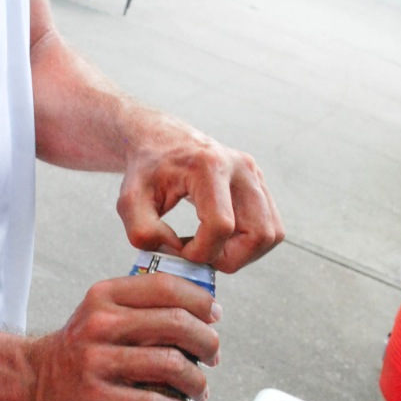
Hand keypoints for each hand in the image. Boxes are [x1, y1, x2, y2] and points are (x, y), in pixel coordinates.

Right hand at [25, 271, 220, 400]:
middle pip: (176, 324)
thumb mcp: (101, 311)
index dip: (200, 301)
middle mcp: (100, 324)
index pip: (166, 287)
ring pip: (171, 365)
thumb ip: (142, 305)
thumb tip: (202, 312)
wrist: (35, 379)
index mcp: (105, 296)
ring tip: (200, 390)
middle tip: (213, 356)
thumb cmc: (81, 347)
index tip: (214, 316)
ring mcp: (98, 362)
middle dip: (207, 342)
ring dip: (197, 381)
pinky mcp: (99, 398)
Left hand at [117, 118, 282, 272]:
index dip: (201, 252)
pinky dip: (250, 244)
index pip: (220, 226)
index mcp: (208, 166)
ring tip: (212, 248)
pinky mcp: (260, 184)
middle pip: (258, 233)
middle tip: (202, 255)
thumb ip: (143, 232)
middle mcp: (240, 167)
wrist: (161, 142)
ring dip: (244, 253)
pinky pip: (271, 227)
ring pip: (271, 233)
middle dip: (230, 258)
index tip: (180, 251)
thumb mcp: (129, 201)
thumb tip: (177, 253)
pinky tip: (222, 240)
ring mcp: (255, 174)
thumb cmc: (146, 171)